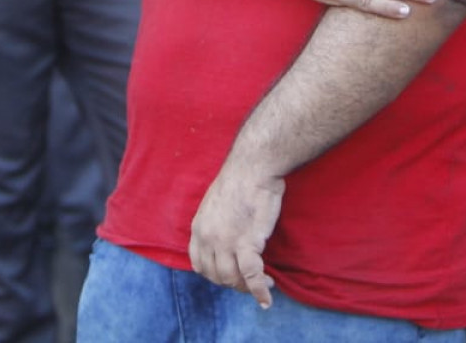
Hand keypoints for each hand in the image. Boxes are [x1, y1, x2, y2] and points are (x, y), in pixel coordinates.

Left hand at [189, 158, 284, 308]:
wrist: (254, 167)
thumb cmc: (241, 179)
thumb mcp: (215, 203)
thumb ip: (215, 224)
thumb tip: (224, 238)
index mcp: (198, 227)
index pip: (199, 264)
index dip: (214, 274)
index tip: (230, 274)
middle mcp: (208, 238)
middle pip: (215, 275)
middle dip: (233, 283)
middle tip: (251, 280)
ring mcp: (226, 242)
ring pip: (232, 279)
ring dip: (247, 287)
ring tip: (265, 282)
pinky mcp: (247, 243)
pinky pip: (252, 276)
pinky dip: (259, 292)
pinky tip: (266, 299)